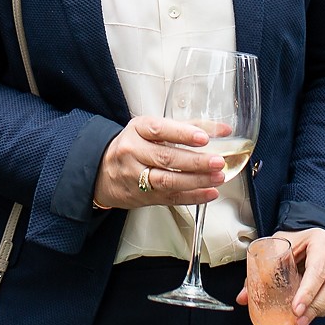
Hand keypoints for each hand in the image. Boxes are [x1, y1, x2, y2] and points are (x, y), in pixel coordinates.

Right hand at [91, 116, 225, 210]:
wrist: (102, 171)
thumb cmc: (133, 145)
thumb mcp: (151, 129)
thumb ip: (186, 127)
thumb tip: (222, 129)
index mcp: (137, 130)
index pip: (160, 129)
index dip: (182, 134)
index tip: (203, 138)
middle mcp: (134, 152)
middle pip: (166, 158)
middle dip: (195, 161)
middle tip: (217, 161)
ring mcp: (136, 177)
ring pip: (167, 180)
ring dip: (196, 181)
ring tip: (218, 178)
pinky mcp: (143, 197)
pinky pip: (170, 198)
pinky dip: (192, 197)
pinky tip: (208, 193)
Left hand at [235, 228, 324, 324]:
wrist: (312, 237)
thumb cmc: (294, 242)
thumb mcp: (276, 248)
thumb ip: (259, 271)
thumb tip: (243, 297)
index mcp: (321, 240)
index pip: (317, 269)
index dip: (307, 292)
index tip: (295, 309)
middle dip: (314, 307)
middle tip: (298, 321)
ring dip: (319, 311)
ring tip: (302, 321)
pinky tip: (311, 312)